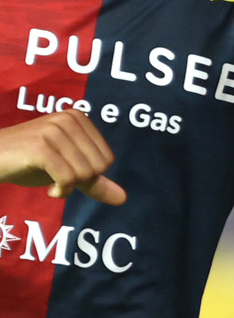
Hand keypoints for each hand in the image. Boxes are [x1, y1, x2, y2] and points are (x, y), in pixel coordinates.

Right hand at [0, 112, 124, 203]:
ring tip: (51, 182)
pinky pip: (68, 178)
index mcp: (78, 118)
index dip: (88, 175)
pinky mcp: (40, 147)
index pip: (107, 159)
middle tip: (57, 178)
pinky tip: (50, 191)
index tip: (66, 171)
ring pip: (84, 173)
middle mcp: (68, 119)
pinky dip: (61, 192)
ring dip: (67, 187)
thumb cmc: (27, 163)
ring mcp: (54, 131)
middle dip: (79, 181)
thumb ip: (94, 181)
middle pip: (98, 166)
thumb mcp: (67, 169)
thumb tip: (123, 199)